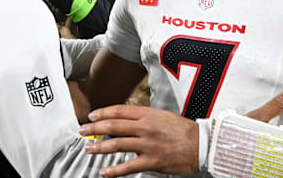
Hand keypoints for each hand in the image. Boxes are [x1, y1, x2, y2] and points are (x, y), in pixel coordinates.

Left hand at [80, 105, 198, 177]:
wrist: (200, 144)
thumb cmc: (182, 130)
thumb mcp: (161, 116)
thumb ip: (143, 117)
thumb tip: (124, 119)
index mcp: (148, 114)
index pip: (119, 110)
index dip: (102, 113)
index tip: (91, 116)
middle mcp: (145, 128)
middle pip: (114, 126)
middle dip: (95, 128)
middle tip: (82, 130)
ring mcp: (148, 145)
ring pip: (117, 144)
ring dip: (99, 147)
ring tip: (88, 148)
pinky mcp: (152, 161)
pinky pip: (128, 167)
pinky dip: (114, 171)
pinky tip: (104, 172)